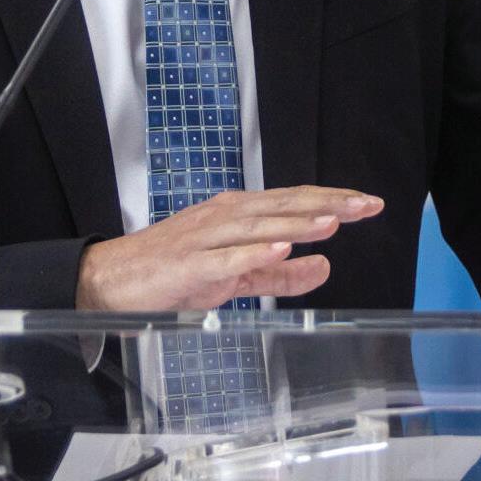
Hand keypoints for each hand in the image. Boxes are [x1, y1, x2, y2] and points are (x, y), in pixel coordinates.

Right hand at [75, 185, 384, 310]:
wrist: (113, 279)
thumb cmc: (172, 271)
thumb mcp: (236, 275)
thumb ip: (280, 272)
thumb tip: (324, 266)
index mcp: (238, 215)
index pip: (292, 202)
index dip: (330, 200)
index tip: (367, 203)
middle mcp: (225, 218)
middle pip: (283, 207)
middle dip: (326, 205)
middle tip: (365, 205)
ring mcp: (207, 239)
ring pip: (259, 227)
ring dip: (297, 223)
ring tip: (332, 221)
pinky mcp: (190, 265)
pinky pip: (226, 258)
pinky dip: (254, 252)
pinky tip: (280, 248)